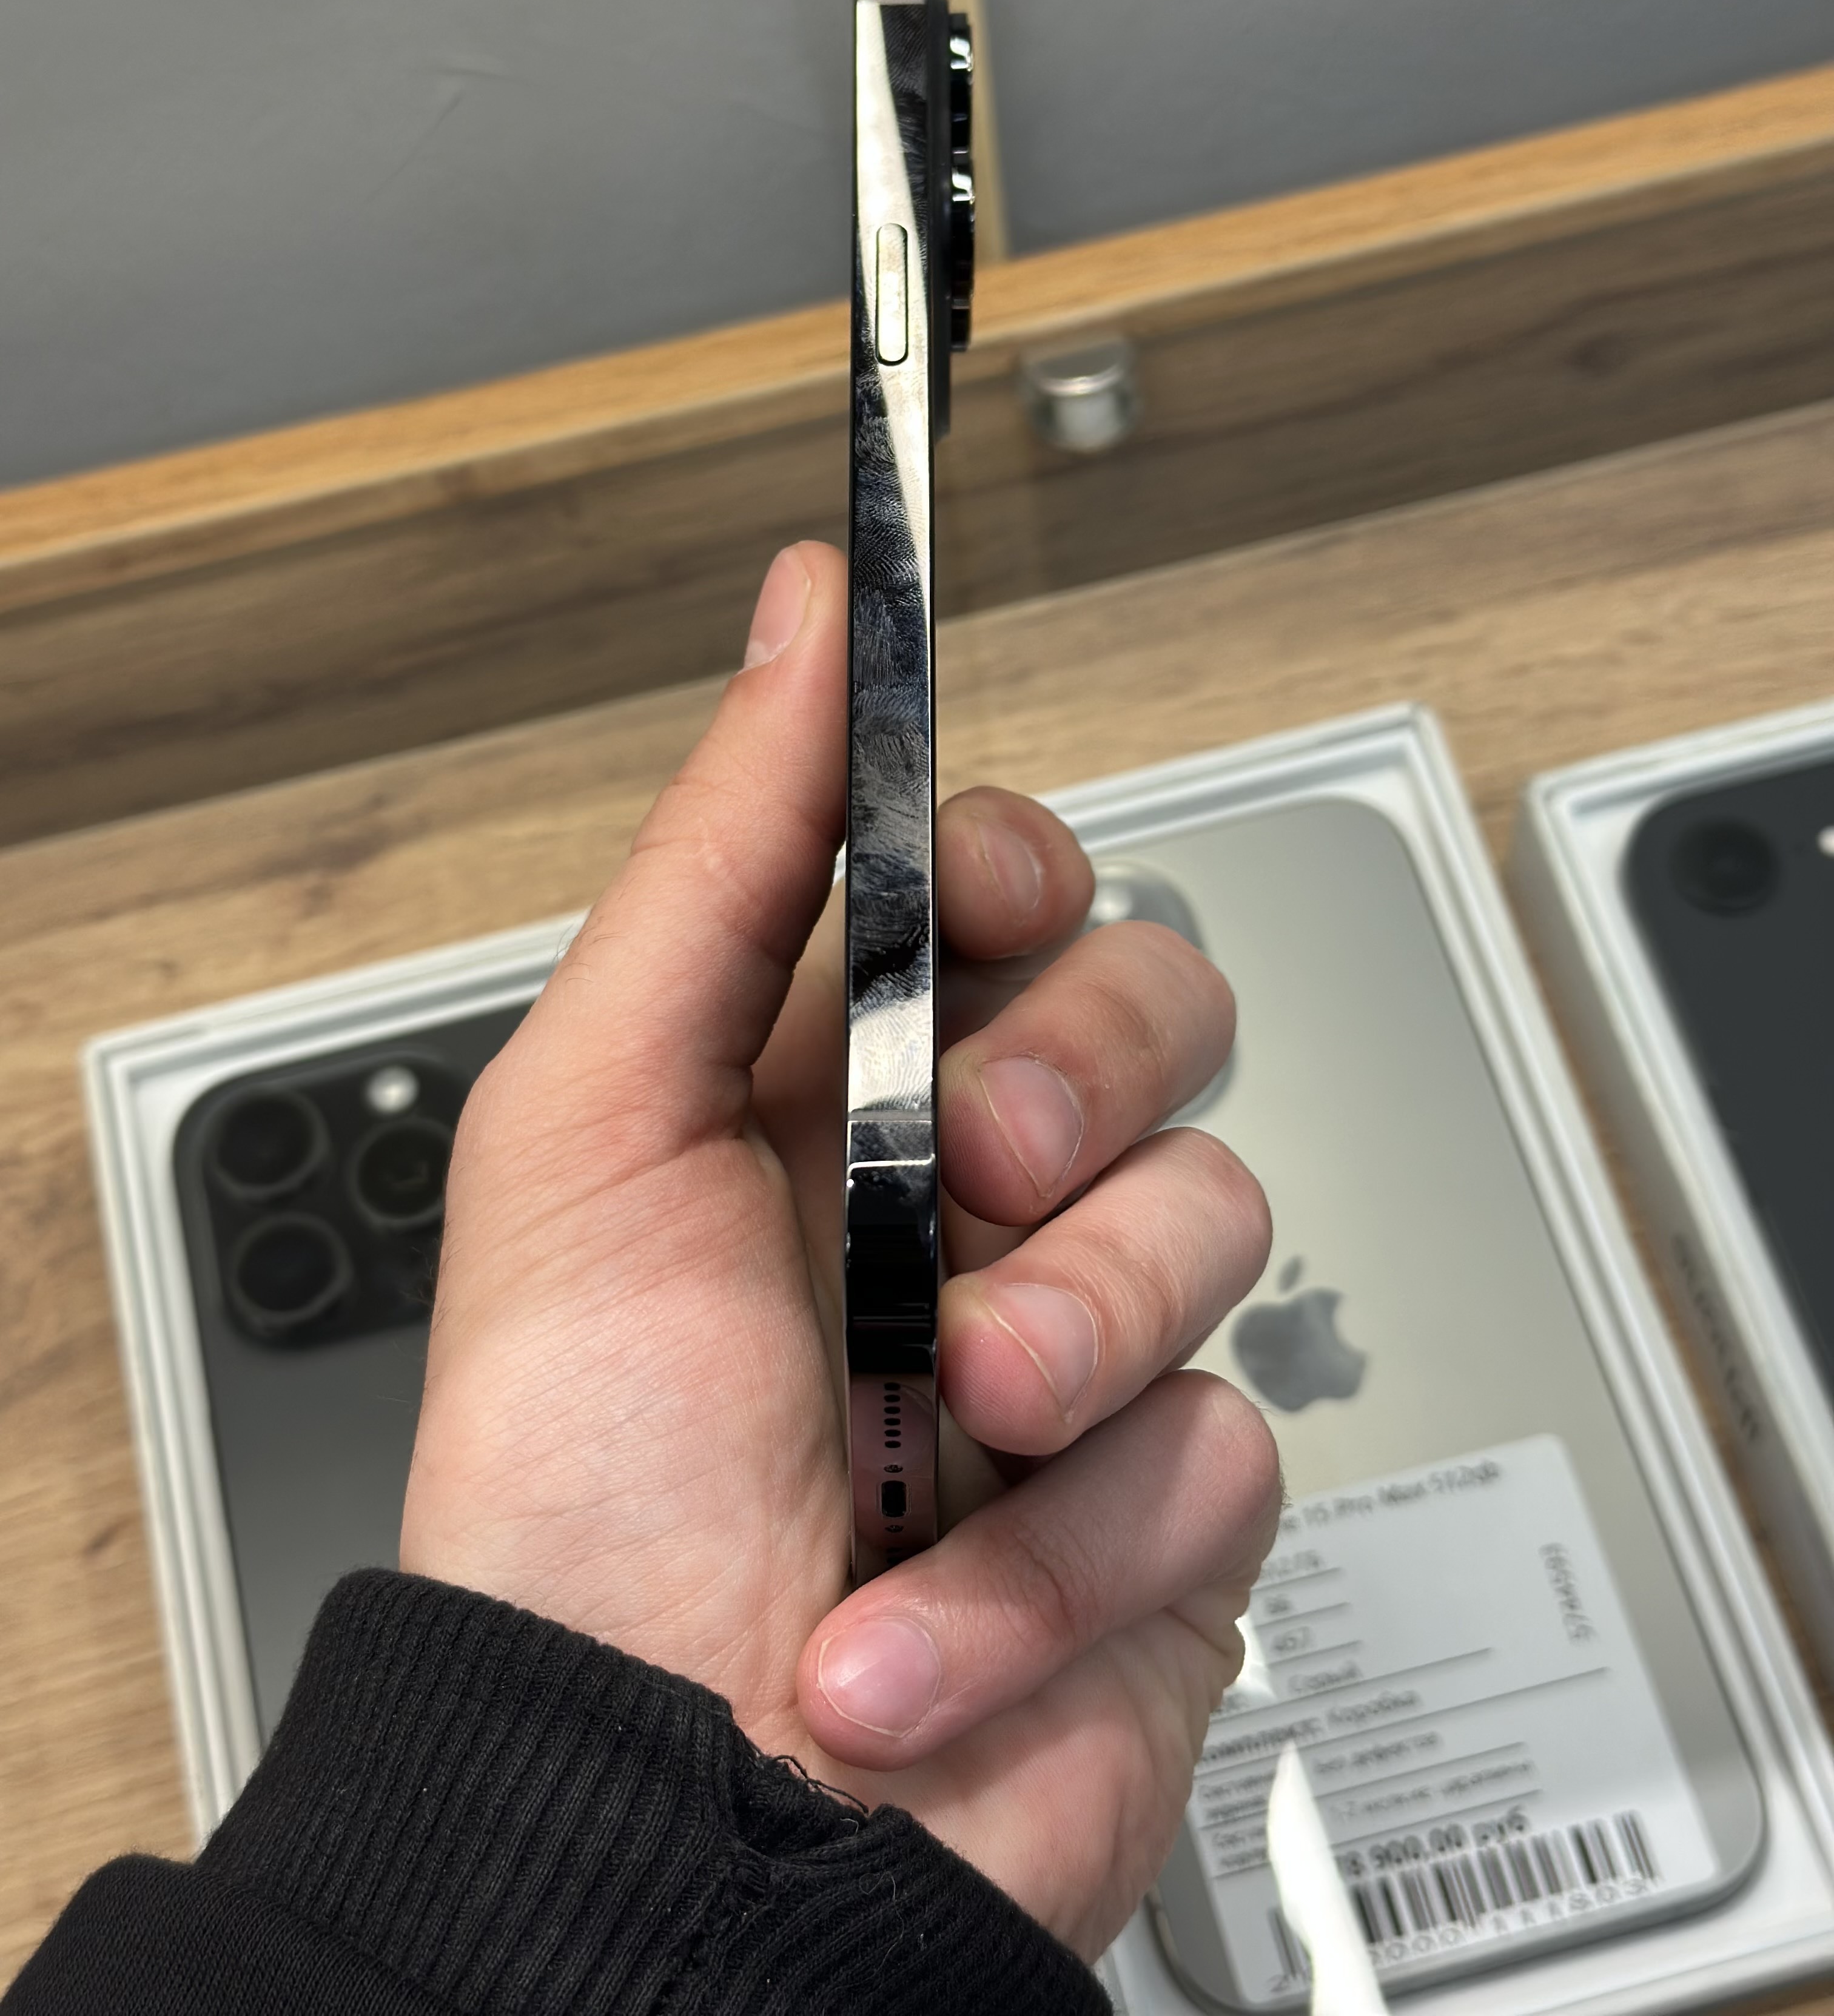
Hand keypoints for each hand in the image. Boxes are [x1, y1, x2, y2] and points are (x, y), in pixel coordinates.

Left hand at [400, 541, 1278, 1958]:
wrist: (639, 1819)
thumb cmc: (571, 1491)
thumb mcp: (589, 1125)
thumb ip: (720, 863)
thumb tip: (799, 621)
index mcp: (829, 1091)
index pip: (1005, 891)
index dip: (1021, 865)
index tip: (984, 894)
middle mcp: (968, 1204)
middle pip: (1156, 1010)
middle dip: (1083, 1071)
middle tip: (982, 1166)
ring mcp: (1078, 1356)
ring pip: (1216, 1214)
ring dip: (1069, 1331)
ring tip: (937, 1429)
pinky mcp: (1164, 1518)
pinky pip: (1222, 1449)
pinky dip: (1057, 1554)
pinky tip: (921, 1624)